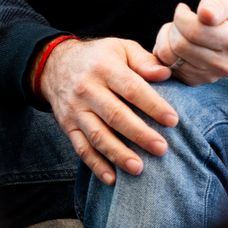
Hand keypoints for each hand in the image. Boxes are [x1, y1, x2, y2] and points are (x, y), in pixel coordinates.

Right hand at [37, 37, 178, 185]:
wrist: (54, 65)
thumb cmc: (98, 57)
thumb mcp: (121, 48)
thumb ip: (144, 61)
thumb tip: (166, 74)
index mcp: (105, 67)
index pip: (132, 88)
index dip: (153, 105)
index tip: (173, 121)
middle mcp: (87, 89)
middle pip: (115, 115)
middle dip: (139, 134)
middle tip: (161, 148)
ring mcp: (76, 110)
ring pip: (98, 136)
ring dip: (119, 154)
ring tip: (139, 168)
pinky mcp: (68, 126)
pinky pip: (81, 149)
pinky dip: (96, 166)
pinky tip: (112, 179)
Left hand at [153, 0, 227, 85]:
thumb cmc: (225, 14)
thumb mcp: (226, 0)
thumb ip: (218, 4)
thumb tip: (206, 14)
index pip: (195, 31)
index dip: (181, 16)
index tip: (183, 8)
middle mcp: (225, 65)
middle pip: (181, 45)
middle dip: (174, 26)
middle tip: (180, 18)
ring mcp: (210, 76)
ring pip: (171, 57)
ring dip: (166, 38)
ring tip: (176, 29)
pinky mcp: (195, 81)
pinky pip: (167, 66)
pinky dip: (164, 51)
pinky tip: (174, 41)